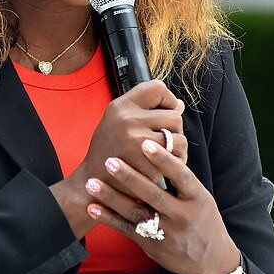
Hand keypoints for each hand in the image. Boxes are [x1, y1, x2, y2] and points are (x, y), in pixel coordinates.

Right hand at [50, 80, 185, 238]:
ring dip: (178, 149)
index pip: (157, 88)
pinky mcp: (146, 163)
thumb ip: (145, 112)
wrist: (93, 185)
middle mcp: (127, 119)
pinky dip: (174, 165)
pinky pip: (176, 159)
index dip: (166, 100)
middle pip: (174, 115)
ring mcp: (136, 141)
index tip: (163, 115)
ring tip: (165, 156)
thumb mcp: (118, 123)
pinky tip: (162, 168)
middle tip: (162, 142)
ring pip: (179, 138)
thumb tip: (179, 104)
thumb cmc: (108, 153)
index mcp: (119, 107)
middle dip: (174, 130)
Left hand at [84, 138, 239, 273]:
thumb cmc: (201, 219)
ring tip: (91, 182)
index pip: (180, 175)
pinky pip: (126, 229)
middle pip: (153, 194)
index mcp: (198, 199)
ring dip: (111, 197)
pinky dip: (108, 218)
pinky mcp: (151, 245)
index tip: (145, 143)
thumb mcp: (201, 198)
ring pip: (135, 212)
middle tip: (109, 160)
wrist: (210, 261)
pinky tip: (92, 207)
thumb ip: (180, 179)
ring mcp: (166, 233)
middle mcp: (183, 216)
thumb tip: (158, 148)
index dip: (163, 159)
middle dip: (129, 177)